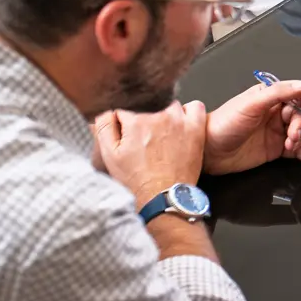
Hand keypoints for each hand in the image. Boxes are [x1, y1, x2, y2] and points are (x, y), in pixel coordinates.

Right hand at [93, 101, 207, 208]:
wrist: (162, 197)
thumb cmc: (136, 180)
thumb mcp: (110, 155)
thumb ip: (104, 126)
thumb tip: (107, 109)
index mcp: (135, 121)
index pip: (124, 107)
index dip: (123, 121)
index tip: (125, 133)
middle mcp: (158, 115)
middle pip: (147, 104)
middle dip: (142, 116)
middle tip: (142, 137)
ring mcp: (179, 121)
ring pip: (168, 103)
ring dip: (163, 112)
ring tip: (160, 133)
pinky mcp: (196, 128)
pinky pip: (195, 107)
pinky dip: (188, 112)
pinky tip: (181, 124)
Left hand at [203, 78, 300, 174]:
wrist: (209, 152)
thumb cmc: (224, 124)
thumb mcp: (252, 104)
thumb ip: (279, 93)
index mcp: (271, 96)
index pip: (299, 94)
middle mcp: (276, 113)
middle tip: (292, 135)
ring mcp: (277, 131)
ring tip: (291, 146)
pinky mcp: (276, 149)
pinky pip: (298, 149)